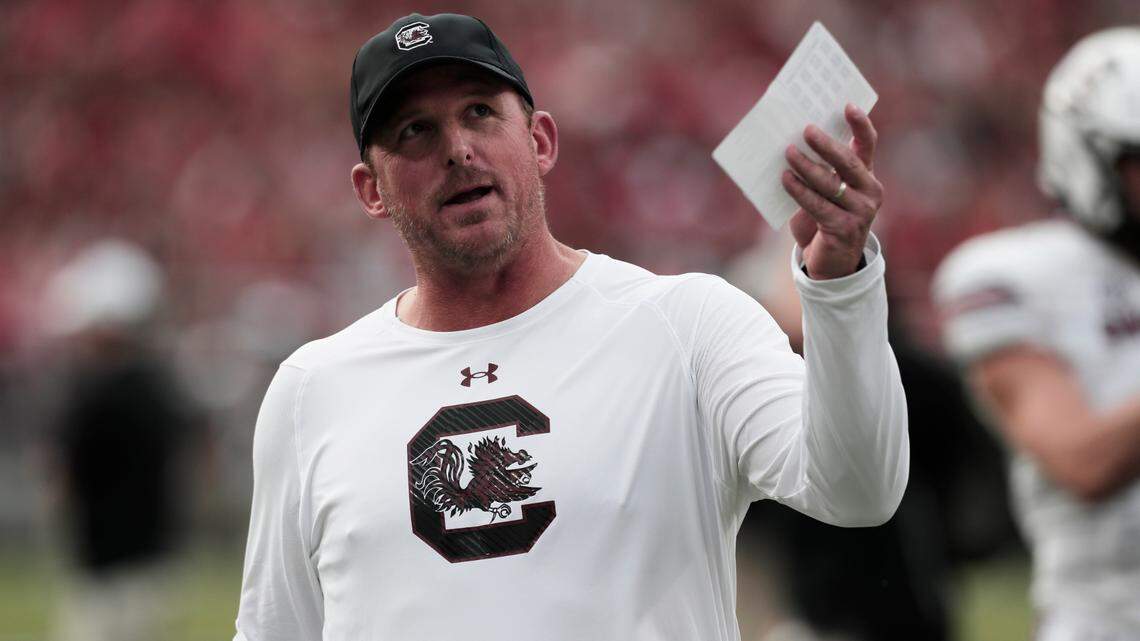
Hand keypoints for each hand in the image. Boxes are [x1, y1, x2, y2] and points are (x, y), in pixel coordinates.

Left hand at [781, 104, 882, 279]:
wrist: (831, 262)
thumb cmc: (824, 218)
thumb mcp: (825, 192)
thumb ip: (819, 170)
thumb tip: (791, 145)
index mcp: (866, 176)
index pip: (867, 144)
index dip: (860, 124)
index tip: (847, 105)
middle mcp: (869, 191)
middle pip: (847, 161)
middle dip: (826, 144)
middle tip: (806, 129)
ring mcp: (861, 211)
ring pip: (831, 183)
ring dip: (806, 166)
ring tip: (788, 152)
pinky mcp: (844, 228)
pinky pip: (818, 205)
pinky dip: (800, 191)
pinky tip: (785, 179)